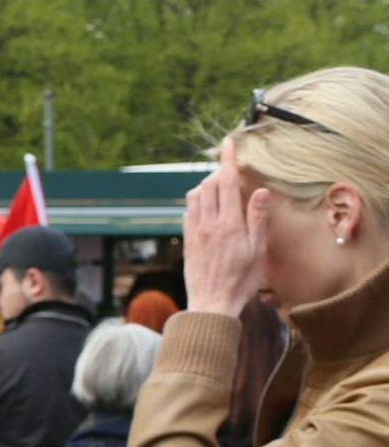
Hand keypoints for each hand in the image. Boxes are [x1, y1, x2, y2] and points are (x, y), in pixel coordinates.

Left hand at [183, 138, 268, 316]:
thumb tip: (260, 191)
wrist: (211, 304)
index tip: (228, 142)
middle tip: (231, 168)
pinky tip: (206, 207)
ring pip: (194, 196)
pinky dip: (196, 201)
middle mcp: (208, 224)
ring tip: (220, 186)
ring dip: (206, 185)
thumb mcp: (258, 251)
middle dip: (219, 171)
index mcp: (229, 224)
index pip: (227, 182)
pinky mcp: (186, 241)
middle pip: (209, 184)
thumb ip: (258, 219)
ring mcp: (194, 232)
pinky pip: (188, 212)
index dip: (227, 160)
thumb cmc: (241, 281)